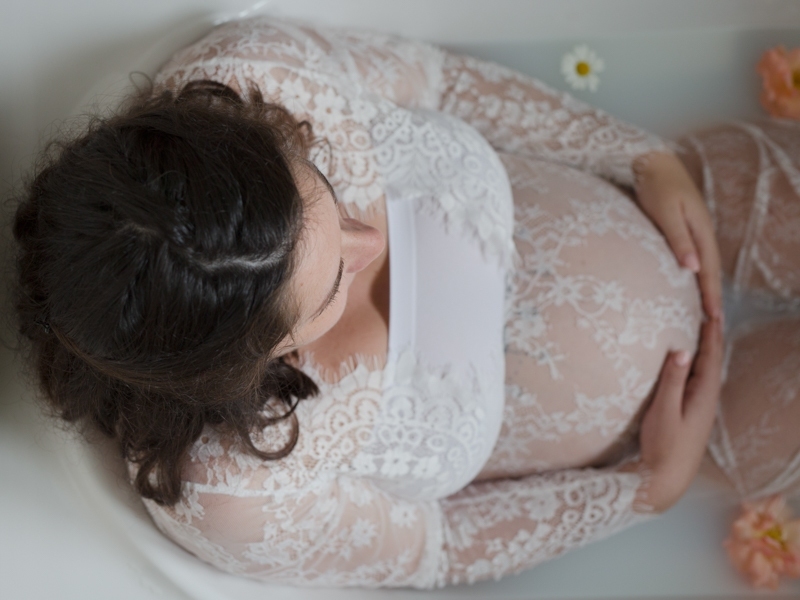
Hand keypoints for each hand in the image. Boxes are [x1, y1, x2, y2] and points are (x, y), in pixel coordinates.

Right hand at [625, 317, 723, 512]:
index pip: (710, 357)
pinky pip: (696, 380)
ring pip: (705, 371)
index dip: (711, 334)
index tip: (710, 311)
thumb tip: (681, 350)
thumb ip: (673, 381)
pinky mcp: (690, 414)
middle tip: (709, 313)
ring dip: (704, 350)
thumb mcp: (664, 411)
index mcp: (704, 396)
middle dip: (711, 337)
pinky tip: (689, 363)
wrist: (665, 480)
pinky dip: (695, 365)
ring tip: (701, 331)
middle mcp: (706, 400)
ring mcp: (700, 408)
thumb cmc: (664, 447)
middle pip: (712, 361)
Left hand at [633, 151, 722, 319]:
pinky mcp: (684, 231)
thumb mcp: (665, 212)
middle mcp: (702, 234)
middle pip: (710, 271)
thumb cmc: (657, 186)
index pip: (709, 270)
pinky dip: (695, 275)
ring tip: (704, 313)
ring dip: (705, 289)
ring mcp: (695, 232)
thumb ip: (678, 239)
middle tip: (713, 326)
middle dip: (712, 298)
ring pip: (703, 266)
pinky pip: (694, 258)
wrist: (653, 163)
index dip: (711, 295)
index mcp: (701, 232)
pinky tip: (690, 285)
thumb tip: (693, 268)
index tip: (713, 318)